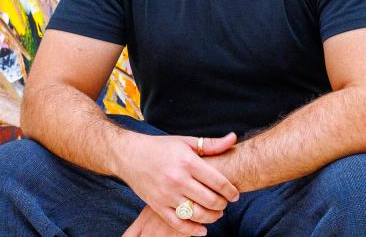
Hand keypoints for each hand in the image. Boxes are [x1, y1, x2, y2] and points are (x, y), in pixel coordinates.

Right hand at [116, 132, 239, 233]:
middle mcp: (178, 179)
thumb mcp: (186, 142)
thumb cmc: (161, 147)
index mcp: (188, 162)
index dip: (230, 191)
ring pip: (196, 214)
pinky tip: (203, 231)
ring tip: (217, 214)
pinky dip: (192, 230)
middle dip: (223, 204)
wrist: (130, 156)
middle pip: (209, 200)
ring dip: (212, 217)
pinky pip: (177, 223)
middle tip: (226, 203)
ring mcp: (167, 194)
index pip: (217, 181)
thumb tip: (233, 138)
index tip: (235, 194)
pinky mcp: (157, 205)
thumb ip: (211, 144)